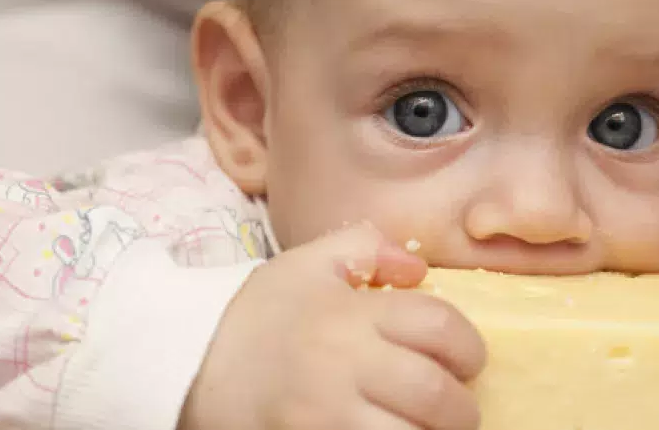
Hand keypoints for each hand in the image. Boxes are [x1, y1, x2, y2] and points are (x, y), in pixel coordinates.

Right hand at [179, 225, 486, 429]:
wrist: (190, 370)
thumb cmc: (259, 317)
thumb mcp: (305, 264)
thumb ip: (365, 247)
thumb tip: (419, 270)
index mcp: (348, 314)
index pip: (438, 326)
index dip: (468, 346)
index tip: (467, 361)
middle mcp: (342, 366)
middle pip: (433, 393)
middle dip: (460, 407)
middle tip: (457, 408)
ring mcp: (325, 417)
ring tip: (429, 428)